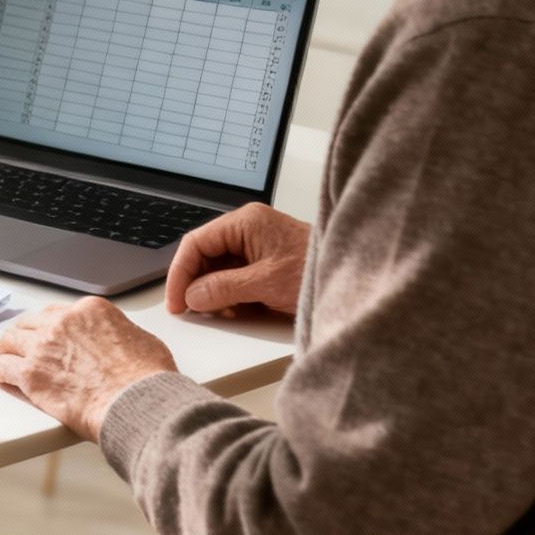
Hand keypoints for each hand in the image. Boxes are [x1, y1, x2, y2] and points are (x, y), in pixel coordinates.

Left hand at [0, 298, 175, 440]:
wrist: (137, 401)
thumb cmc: (146, 378)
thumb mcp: (141, 340)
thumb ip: (120, 335)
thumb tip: (119, 346)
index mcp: (89, 310)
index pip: (58, 312)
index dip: (51, 327)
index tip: (49, 337)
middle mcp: (62, 322)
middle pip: (31, 323)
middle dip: (27, 336)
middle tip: (24, 349)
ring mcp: (43, 346)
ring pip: (10, 341)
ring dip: (9, 351)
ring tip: (8, 361)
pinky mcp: (31, 374)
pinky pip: (3, 368)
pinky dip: (3, 374)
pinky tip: (5, 380)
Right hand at [164, 203, 309, 317]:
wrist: (358, 281)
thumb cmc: (318, 270)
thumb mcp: (266, 283)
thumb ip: (223, 288)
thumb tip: (193, 296)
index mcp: (245, 222)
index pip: (196, 243)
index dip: (180, 273)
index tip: (176, 300)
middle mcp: (248, 230)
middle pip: (206, 256)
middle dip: (198, 284)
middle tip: (191, 311)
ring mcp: (258, 247)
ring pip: (219, 270)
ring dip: (215, 293)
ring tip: (220, 312)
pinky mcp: (267, 264)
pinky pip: (237, 279)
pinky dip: (232, 297)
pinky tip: (238, 310)